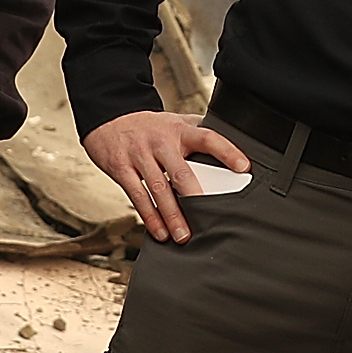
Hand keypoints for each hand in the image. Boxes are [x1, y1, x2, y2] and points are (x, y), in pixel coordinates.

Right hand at [82, 111, 248, 244]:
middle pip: (181, 172)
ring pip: (159, 188)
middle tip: (208, 218)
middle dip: (195, 197)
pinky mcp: (121, 168)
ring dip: (171, 215)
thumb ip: (197, 134)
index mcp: (179, 130)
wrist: (108, 117)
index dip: (227, 151)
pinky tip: (159, 231)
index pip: (208, 138)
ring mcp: (139, 155)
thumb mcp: (174, 122)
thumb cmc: (148, 126)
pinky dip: (149, 216)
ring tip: (183, 235)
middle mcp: (160, 142)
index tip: (243, 168)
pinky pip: (137, 196)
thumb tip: (230, 150)